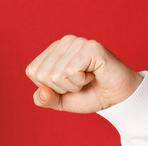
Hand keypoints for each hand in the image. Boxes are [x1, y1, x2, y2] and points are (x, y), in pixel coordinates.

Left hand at [24, 35, 142, 112]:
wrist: (115, 98)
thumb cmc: (88, 95)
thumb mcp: (59, 101)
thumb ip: (43, 99)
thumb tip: (41, 91)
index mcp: (53, 50)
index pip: (32, 71)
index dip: (48, 86)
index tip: (67, 83)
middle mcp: (64, 42)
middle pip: (43, 74)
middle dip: (61, 87)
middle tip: (80, 82)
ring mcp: (78, 42)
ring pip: (56, 74)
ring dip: (73, 85)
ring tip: (87, 78)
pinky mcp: (91, 47)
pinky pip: (71, 71)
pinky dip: (81, 81)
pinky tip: (93, 75)